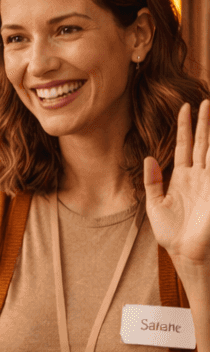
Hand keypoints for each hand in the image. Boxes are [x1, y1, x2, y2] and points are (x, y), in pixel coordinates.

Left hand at [145, 100, 209, 279]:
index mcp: (182, 177)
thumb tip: (148, 158)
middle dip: (203, 122)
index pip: (184, 145)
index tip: (184, 107)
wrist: (184, 251)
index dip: (184, 127)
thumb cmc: (170, 231)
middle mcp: (199, 175)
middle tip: (204, 100)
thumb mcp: (154, 204)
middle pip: (202, 142)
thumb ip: (151, 181)